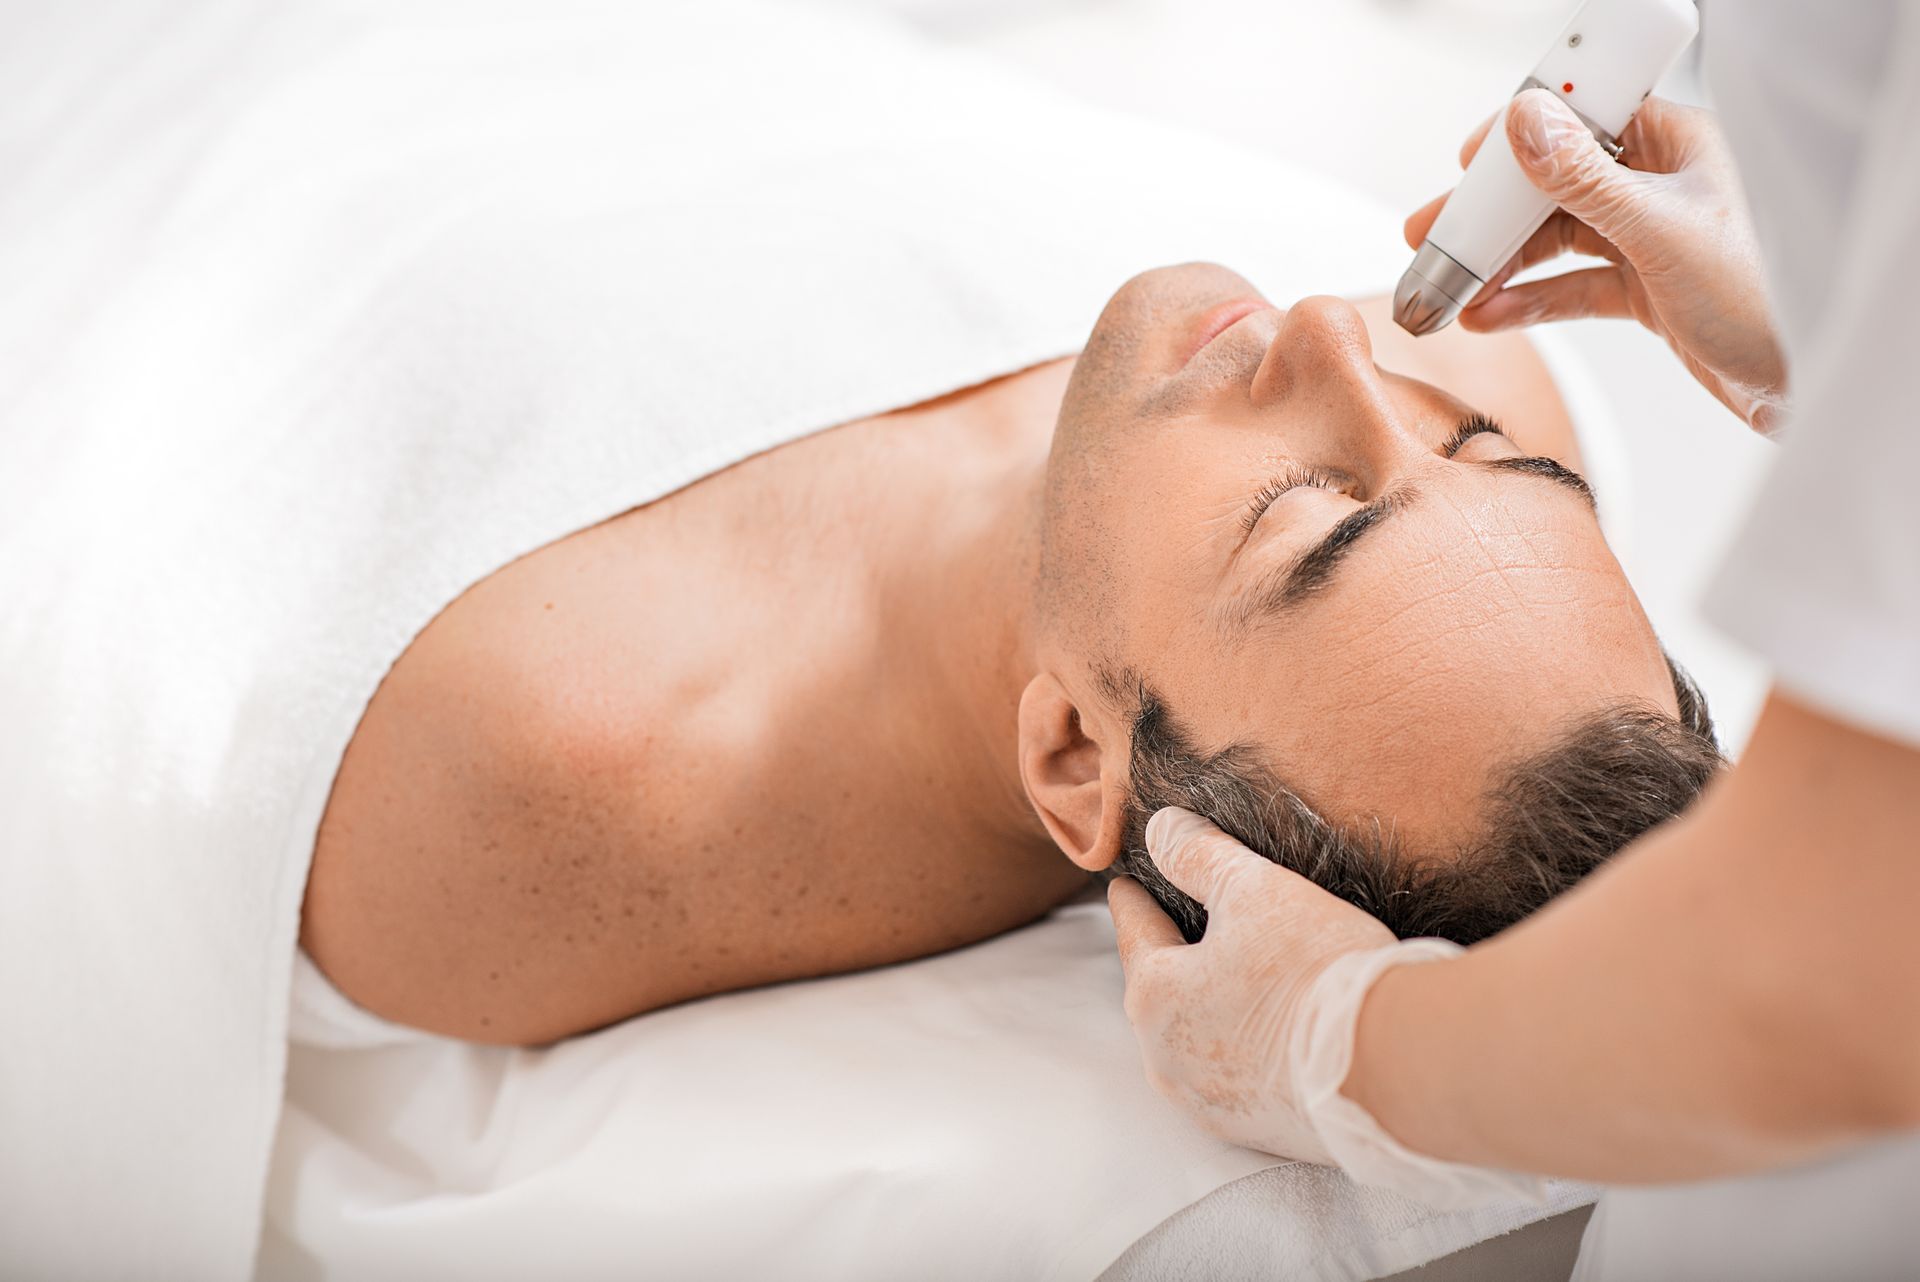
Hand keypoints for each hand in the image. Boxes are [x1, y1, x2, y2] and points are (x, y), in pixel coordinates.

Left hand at [1107, 806, 1396, 1161]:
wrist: (1394, 1069)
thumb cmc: (1314, 972)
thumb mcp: (1255, 890)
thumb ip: (1200, 856)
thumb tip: (1161, 828)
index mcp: (1154, 997)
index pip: (1136, 932)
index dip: (1134, 902)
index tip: (1125, 887)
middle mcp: (1168, 1060)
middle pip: (1159, 992)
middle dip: (1168, 958)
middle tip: (1178, 930)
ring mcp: (1211, 1104)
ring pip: (1194, 1040)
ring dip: (1208, 1009)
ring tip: (1229, 983)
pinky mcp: (1258, 1131)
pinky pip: (1236, 1078)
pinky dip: (1244, 1050)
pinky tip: (1270, 1034)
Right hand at [1406, 90, 1788, 432]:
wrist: (1805, 381)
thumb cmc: (1768, 299)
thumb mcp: (1662, 232)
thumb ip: (1587, 182)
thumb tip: (1527, 124)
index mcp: (1677, 144)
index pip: (1584, 116)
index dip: (1524, 132)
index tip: (1470, 160)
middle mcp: (1661, 184)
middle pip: (1555, 184)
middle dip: (1491, 214)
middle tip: (1434, 234)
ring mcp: (1650, 237)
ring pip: (1556, 239)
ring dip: (1501, 264)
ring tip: (1450, 288)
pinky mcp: (1646, 288)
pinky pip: (1571, 286)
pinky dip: (1528, 300)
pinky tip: (1489, 315)